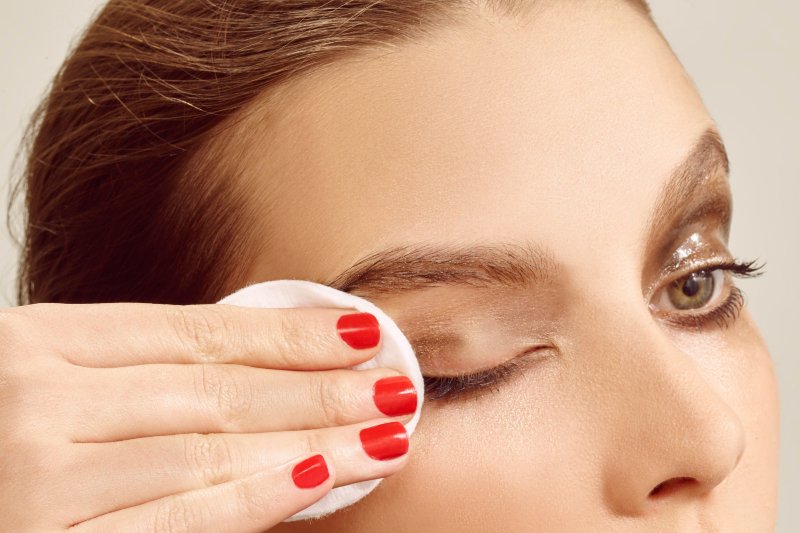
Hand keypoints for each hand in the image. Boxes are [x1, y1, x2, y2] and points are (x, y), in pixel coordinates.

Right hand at [0, 302, 415, 531]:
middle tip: (395, 389)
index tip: (363, 336)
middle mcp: (35, 404)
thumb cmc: (14, 444)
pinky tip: (318, 479)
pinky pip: (176, 519)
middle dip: (320, 391)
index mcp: (41, 341)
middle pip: (215, 391)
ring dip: (312, 445)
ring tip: (383, 437)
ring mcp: (36, 482)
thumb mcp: (65, 383)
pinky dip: (254, 498)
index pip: (199, 334)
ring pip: (209, 453)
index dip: (291, 336)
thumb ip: (152, 376)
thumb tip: (283, 364)